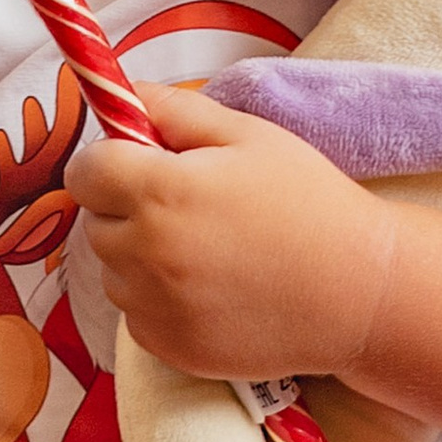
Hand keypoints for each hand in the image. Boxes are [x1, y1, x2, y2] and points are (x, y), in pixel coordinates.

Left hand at [71, 86, 398, 382]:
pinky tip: (211, 287)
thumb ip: (176, 110)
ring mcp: (153, 308)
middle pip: (96, 220)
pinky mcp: (166, 348)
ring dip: (140, 255)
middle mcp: (144, 254)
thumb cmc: (308, 203)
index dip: (110, 160)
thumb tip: (125, 93)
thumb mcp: (249, 135)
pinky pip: (136, 312)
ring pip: (113, 270)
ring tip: (206, 249)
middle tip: (188, 204)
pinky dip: (158, 299)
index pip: (85, 171)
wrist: (357, 293)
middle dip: (127, 206)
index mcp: (160, 193)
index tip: (140, 162)